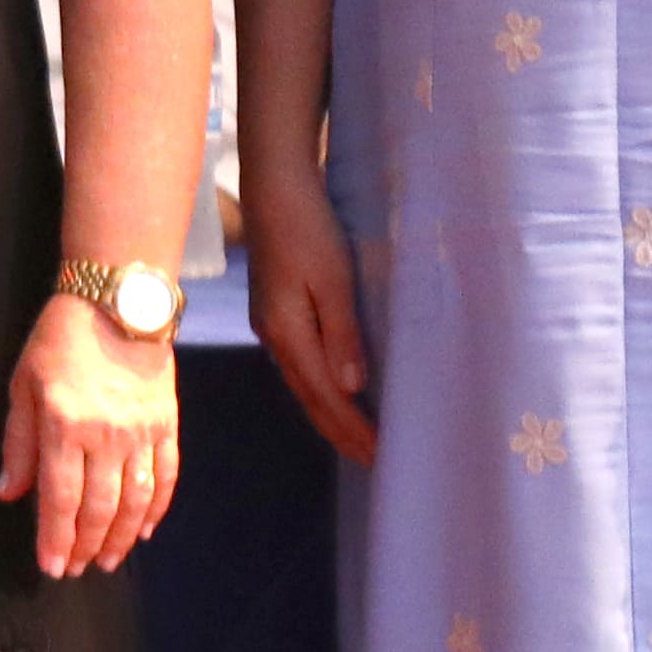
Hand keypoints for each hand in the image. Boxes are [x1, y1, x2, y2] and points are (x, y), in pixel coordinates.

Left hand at [0, 296, 184, 577]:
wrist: (117, 302)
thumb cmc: (60, 341)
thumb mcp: (23, 387)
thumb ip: (18, 445)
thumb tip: (7, 494)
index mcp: (65, 426)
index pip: (60, 498)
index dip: (56, 539)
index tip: (52, 567)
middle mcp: (107, 435)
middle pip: (99, 507)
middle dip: (87, 545)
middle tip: (78, 569)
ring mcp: (142, 431)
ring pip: (135, 500)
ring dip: (121, 537)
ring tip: (109, 560)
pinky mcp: (167, 424)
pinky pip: (165, 476)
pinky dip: (156, 509)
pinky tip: (144, 530)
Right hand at [243, 172, 373, 465]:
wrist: (273, 189)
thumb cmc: (308, 228)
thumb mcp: (332, 277)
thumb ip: (342, 332)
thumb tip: (352, 386)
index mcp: (288, 333)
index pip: (325, 397)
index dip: (352, 429)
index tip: (380, 456)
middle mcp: (274, 338)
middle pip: (310, 399)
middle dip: (341, 433)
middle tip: (372, 462)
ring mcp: (271, 326)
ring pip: (303, 385)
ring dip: (330, 416)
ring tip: (357, 439)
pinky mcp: (275, 313)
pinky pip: (301, 367)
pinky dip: (321, 391)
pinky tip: (335, 394)